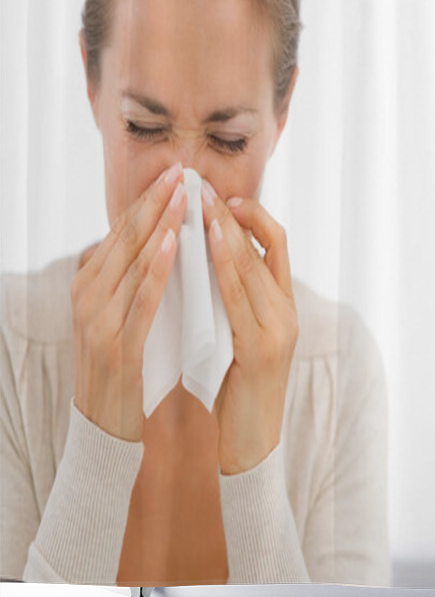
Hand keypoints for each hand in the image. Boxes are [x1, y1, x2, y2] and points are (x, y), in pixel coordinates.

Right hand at [71, 162, 186, 440]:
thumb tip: (152, 240)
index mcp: (89, 284)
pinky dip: (156, 268)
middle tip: (182, 171)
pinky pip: (140, 298)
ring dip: (159, 225)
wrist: (106, 425)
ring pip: (131, 261)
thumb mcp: (120, 313)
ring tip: (184, 196)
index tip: (176, 174)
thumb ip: (129, 278)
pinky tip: (174, 244)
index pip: (121, 232)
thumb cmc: (123, 364)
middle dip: (155, 202)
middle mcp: (87, 295)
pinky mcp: (116, 344)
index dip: (148, 201)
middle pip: (125, 238)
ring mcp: (98, 319)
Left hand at [199, 181, 298, 474]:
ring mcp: (280, 330)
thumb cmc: (231, 390)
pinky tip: (206, 246)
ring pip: (254, 267)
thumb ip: (224, 300)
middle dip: (229, 213)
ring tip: (198, 203)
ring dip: (225, 231)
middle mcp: (286, 312)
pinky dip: (225, 267)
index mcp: (280, 305)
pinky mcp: (264, 350)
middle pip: (263, 247)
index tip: (221, 195)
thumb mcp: (231, 334)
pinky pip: (242, 299)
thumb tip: (197, 259)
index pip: (275, 244)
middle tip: (199, 184)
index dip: (253, 215)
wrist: (246, 446)